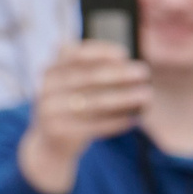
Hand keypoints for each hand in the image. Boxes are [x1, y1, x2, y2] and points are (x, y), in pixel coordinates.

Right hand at [19, 41, 151, 193]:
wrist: (50, 142)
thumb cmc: (71, 106)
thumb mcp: (71, 86)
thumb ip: (90, 72)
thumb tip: (127, 65)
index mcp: (50, 70)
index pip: (72, 53)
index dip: (97, 51)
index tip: (123, 54)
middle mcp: (46, 87)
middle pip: (87, 77)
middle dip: (118, 73)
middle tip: (143, 71)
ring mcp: (50, 110)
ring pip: (93, 102)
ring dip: (123, 97)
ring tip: (146, 94)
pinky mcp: (58, 131)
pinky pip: (93, 126)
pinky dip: (115, 122)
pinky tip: (132, 119)